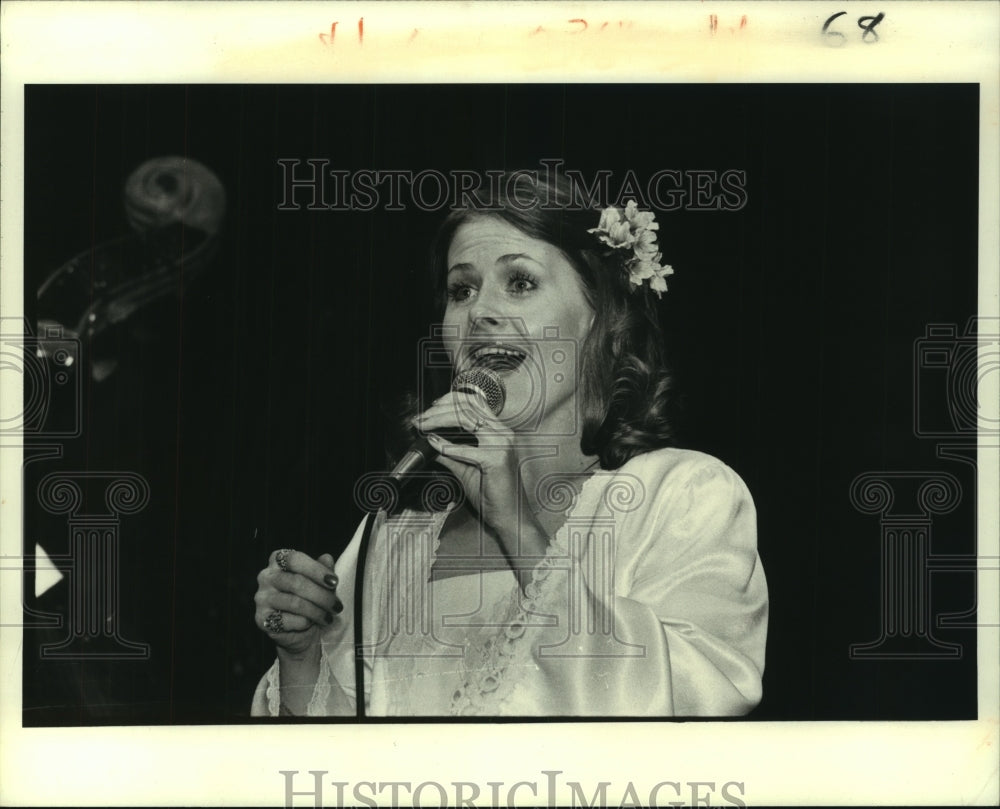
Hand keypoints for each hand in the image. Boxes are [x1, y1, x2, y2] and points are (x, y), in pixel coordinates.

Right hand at [254, 549, 342, 656]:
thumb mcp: (322, 582)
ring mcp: (262, 597)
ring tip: (328, 617)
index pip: (295, 559)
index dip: (316, 570)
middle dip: (322, 595)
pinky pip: (288, 620)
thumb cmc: (312, 598)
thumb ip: (324, 570)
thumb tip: (327, 558)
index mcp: (278, 560)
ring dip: (317, 612)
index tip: (334, 581)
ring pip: (294, 603)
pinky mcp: (261, 618)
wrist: (302, 630)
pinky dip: (304, 623)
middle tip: (337, 605)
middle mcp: (266, 576)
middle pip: (296, 582)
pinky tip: (311, 624)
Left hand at [414, 391, 545, 561]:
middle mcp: (502, 433)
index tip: (430, 408)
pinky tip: (436, 447)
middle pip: (467, 406)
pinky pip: (467, 449)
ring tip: (423, 428)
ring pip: (466, 419)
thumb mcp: (466, 468)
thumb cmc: (493, 494)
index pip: (474, 401)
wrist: (510, 516)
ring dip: (439, 421)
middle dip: (438, 410)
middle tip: (420, 420)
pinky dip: (448, 447)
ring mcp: (502, 444)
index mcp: (498, 431)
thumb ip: (450, 454)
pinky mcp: (497, 459)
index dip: (449, 400)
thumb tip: (430, 442)